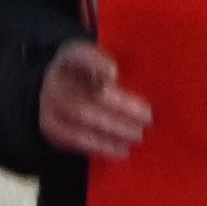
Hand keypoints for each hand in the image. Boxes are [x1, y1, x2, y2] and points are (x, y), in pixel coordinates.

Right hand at [34, 40, 154, 162]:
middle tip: (148, 117)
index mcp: (73, 55)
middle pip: (87, 90)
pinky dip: (99, 145)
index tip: (115, 73)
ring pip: (80, 115)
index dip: (97, 63)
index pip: (82, 55)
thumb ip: (125, 67)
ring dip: (113, 128)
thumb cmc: (93, 78)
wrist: (61, 92)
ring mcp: (49, 101)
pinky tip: (121, 150)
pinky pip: (73, 138)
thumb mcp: (105, 63)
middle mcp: (57, 76)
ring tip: (138, 135)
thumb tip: (157, 78)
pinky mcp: (50, 125)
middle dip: (120, 106)